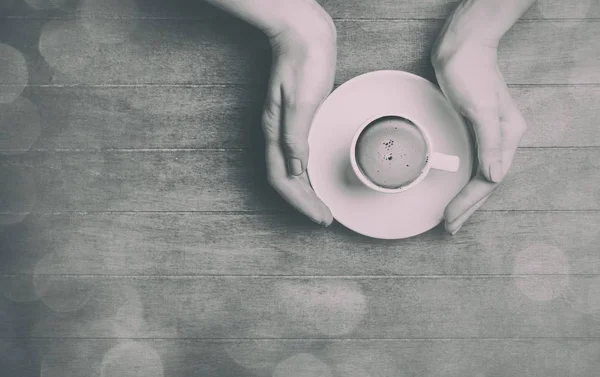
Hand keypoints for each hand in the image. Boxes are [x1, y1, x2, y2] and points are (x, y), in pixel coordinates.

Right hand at [261, 9, 335, 225]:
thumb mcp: (301, 99)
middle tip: (325, 218)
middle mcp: (276, 132)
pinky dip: (307, 173)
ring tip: (321, 205)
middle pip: (286, 179)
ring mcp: (284, 126)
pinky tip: (315, 176)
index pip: (283, 179)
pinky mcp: (295, 119)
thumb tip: (296, 168)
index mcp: (275, 130)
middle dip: (304, 203)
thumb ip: (295, 134)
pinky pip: (297, 155)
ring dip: (305, 191)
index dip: (301, 202)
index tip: (320, 216)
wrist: (302, 32)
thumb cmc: (304, 61)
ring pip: (291, 170)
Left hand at [432, 32, 527, 234]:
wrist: (461, 47)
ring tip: (452, 217)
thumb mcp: (481, 107)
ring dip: (466, 197)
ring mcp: (488, 134)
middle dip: (468, 207)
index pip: (488, 180)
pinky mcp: (474, 128)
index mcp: (507, 136)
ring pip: (478, 175)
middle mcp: (501, 138)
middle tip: (449, 228)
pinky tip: (456, 187)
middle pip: (485, 182)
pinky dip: (463, 179)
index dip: (468, 202)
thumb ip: (490, 142)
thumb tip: (494, 175)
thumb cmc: (470, 72)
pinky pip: (471, 162)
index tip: (450, 218)